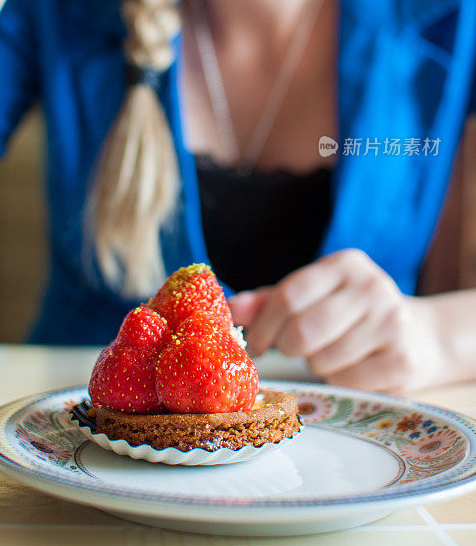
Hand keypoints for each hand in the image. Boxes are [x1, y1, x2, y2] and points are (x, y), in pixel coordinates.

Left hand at [228, 249, 445, 393]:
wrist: (416, 336)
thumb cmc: (349, 314)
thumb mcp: (313, 296)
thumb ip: (270, 301)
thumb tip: (230, 308)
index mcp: (344, 264)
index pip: (288, 296)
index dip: (263, 325)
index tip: (256, 344)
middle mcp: (371, 287)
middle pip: (302, 331)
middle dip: (288, 348)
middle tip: (292, 350)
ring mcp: (390, 322)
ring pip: (322, 360)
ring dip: (316, 364)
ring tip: (330, 352)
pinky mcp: (401, 359)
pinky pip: (346, 381)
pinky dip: (340, 381)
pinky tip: (353, 366)